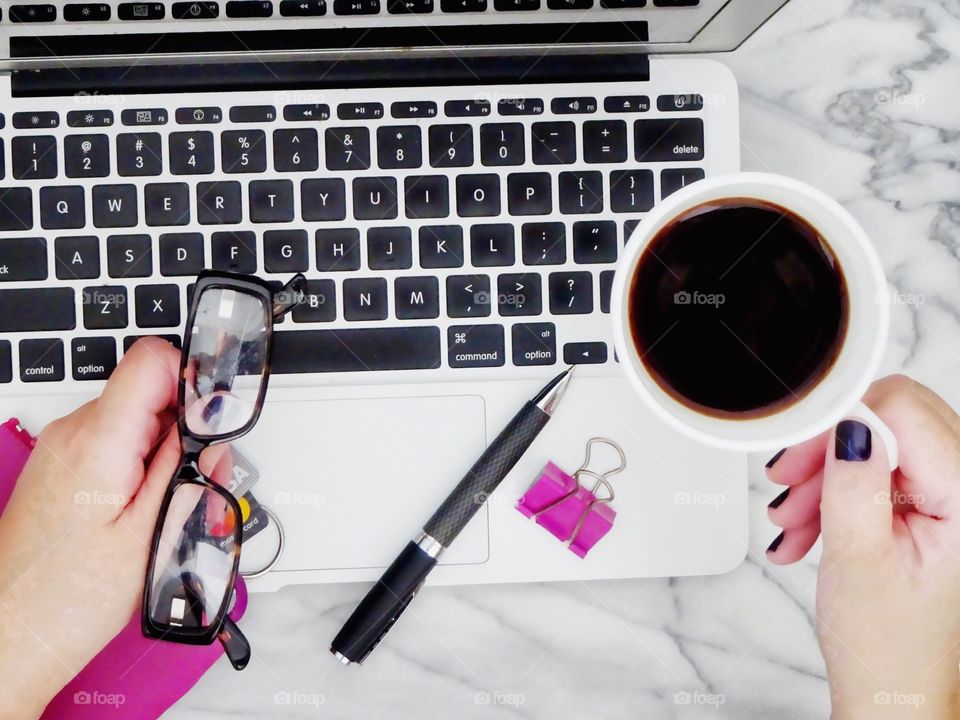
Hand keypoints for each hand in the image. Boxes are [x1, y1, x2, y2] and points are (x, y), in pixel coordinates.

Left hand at [0, 338, 227, 718]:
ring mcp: (62, 447)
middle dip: (186, 431)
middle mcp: (73, 433)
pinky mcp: (60, 465)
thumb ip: (186, 477)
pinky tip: (140, 512)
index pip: (151, 359)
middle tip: (195, 483)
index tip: (213, 416)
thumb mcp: (149, 538)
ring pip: (135, 421)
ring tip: (165, 509)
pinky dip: (138, 467)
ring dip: (163, 455)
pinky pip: (114, 443)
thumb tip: (215, 438)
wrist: (10, 634)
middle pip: (149, 394)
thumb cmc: (65, 599)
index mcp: (97, 441)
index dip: (192, 378)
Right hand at [765, 375, 959, 718]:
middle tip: (787, 483)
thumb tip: (847, 421)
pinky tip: (807, 528)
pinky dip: (836, 492)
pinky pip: (880, 474)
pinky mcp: (933, 507)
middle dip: (828, 449)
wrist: (895, 693)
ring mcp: (952, 500)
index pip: (904, 410)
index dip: (842, 419)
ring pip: (881, 446)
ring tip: (792, 522)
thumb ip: (853, 482)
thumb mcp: (858, 558)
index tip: (796, 446)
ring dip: (824, 476)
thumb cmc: (887, 647)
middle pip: (893, 421)